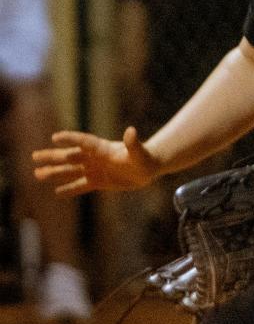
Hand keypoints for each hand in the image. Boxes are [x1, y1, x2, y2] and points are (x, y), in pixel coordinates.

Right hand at [33, 125, 160, 195]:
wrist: (148, 169)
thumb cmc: (145, 157)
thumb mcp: (139, 151)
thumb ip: (133, 143)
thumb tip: (131, 131)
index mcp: (103, 148)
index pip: (83, 142)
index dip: (70, 139)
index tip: (55, 137)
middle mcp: (95, 158)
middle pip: (70, 156)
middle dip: (53, 156)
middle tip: (34, 156)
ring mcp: (95, 170)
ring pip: (70, 171)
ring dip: (55, 172)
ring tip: (37, 173)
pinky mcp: (98, 182)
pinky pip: (80, 186)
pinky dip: (68, 189)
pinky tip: (56, 192)